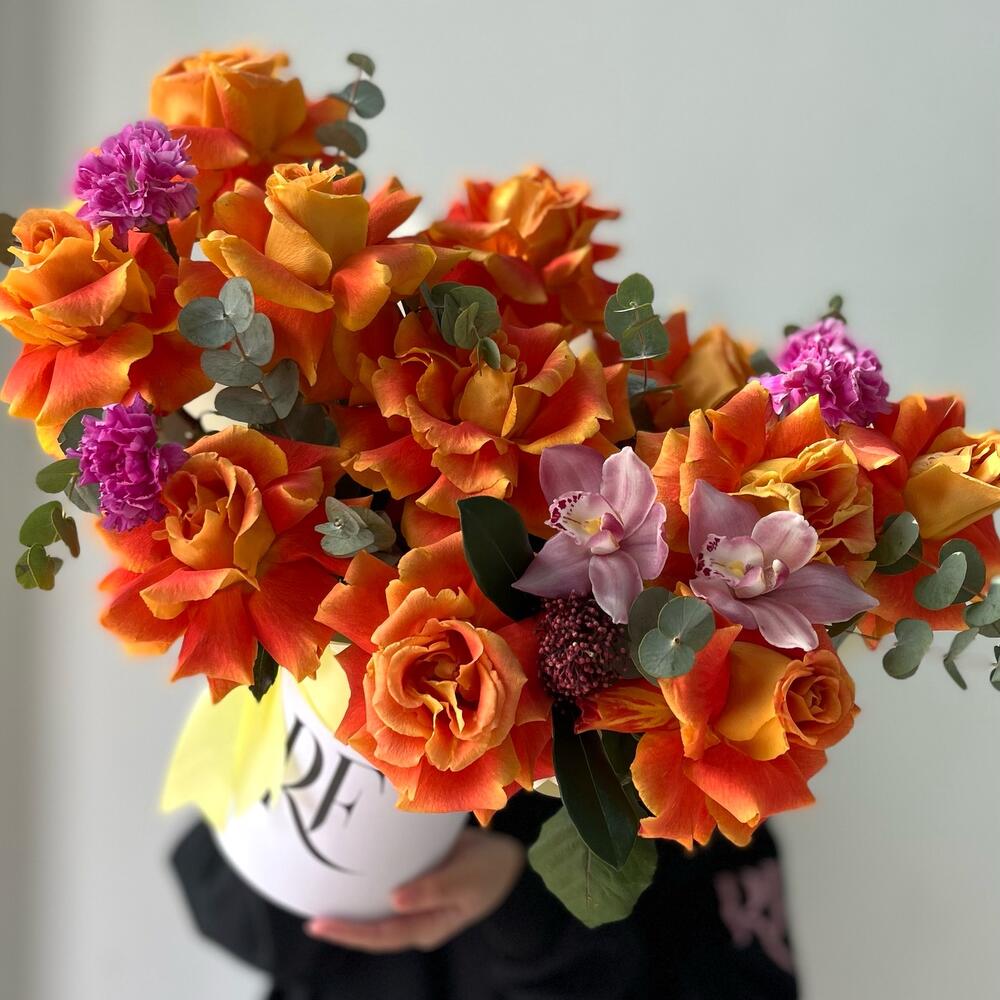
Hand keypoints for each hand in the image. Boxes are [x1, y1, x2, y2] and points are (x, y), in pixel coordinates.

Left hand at [305, 827, 525, 952]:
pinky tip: (350, 877)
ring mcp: (416, 906)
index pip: (381, 935)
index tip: (319, 925)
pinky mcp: (417, 887)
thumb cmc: (489, 871)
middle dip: (343, 928)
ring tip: (321, 900)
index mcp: (428, 926)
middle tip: (310, 920)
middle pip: (373, 931)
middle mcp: (417, 920)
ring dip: (352, 910)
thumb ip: (432, 889)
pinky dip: (366, 887)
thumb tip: (395, 901)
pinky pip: (385, 892)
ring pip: (377, 914)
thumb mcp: (465, 879)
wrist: (508, 860)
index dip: (350, 932)